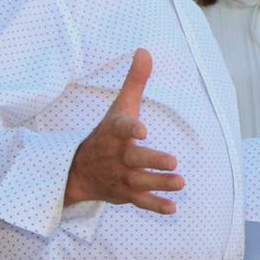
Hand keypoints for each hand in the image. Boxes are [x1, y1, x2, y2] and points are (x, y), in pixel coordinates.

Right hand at [63, 50, 183, 213]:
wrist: (79, 171)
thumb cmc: (106, 135)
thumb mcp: (119, 108)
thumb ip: (135, 81)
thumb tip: (145, 51)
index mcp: (115, 133)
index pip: (120, 128)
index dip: (129, 129)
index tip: (140, 130)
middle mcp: (118, 156)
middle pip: (134, 158)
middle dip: (151, 161)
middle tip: (173, 161)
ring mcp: (121, 176)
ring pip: (140, 182)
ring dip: (159, 184)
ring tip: (180, 182)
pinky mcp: (125, 194)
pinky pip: (139, 202)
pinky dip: (154, 206)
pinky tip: (172, 208)